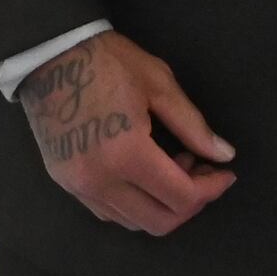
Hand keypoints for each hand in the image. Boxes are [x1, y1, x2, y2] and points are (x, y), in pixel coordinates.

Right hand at [16, 32, 234, 234]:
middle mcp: (99, 181)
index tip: (226, 172)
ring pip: (133, 222)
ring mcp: (78, 186)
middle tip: (203, 172)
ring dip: (162, 204)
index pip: (181, 197)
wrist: (50, 53)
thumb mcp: (159, 84)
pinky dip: (135, 204)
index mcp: (126, 154)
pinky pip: (108, 212)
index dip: (211, 190)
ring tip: (174, 167)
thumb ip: (193, 125)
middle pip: (158, 222)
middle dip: (191, 204)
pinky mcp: (65, 183)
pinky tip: (145, 174)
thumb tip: (225, 155)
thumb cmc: (108, 61)